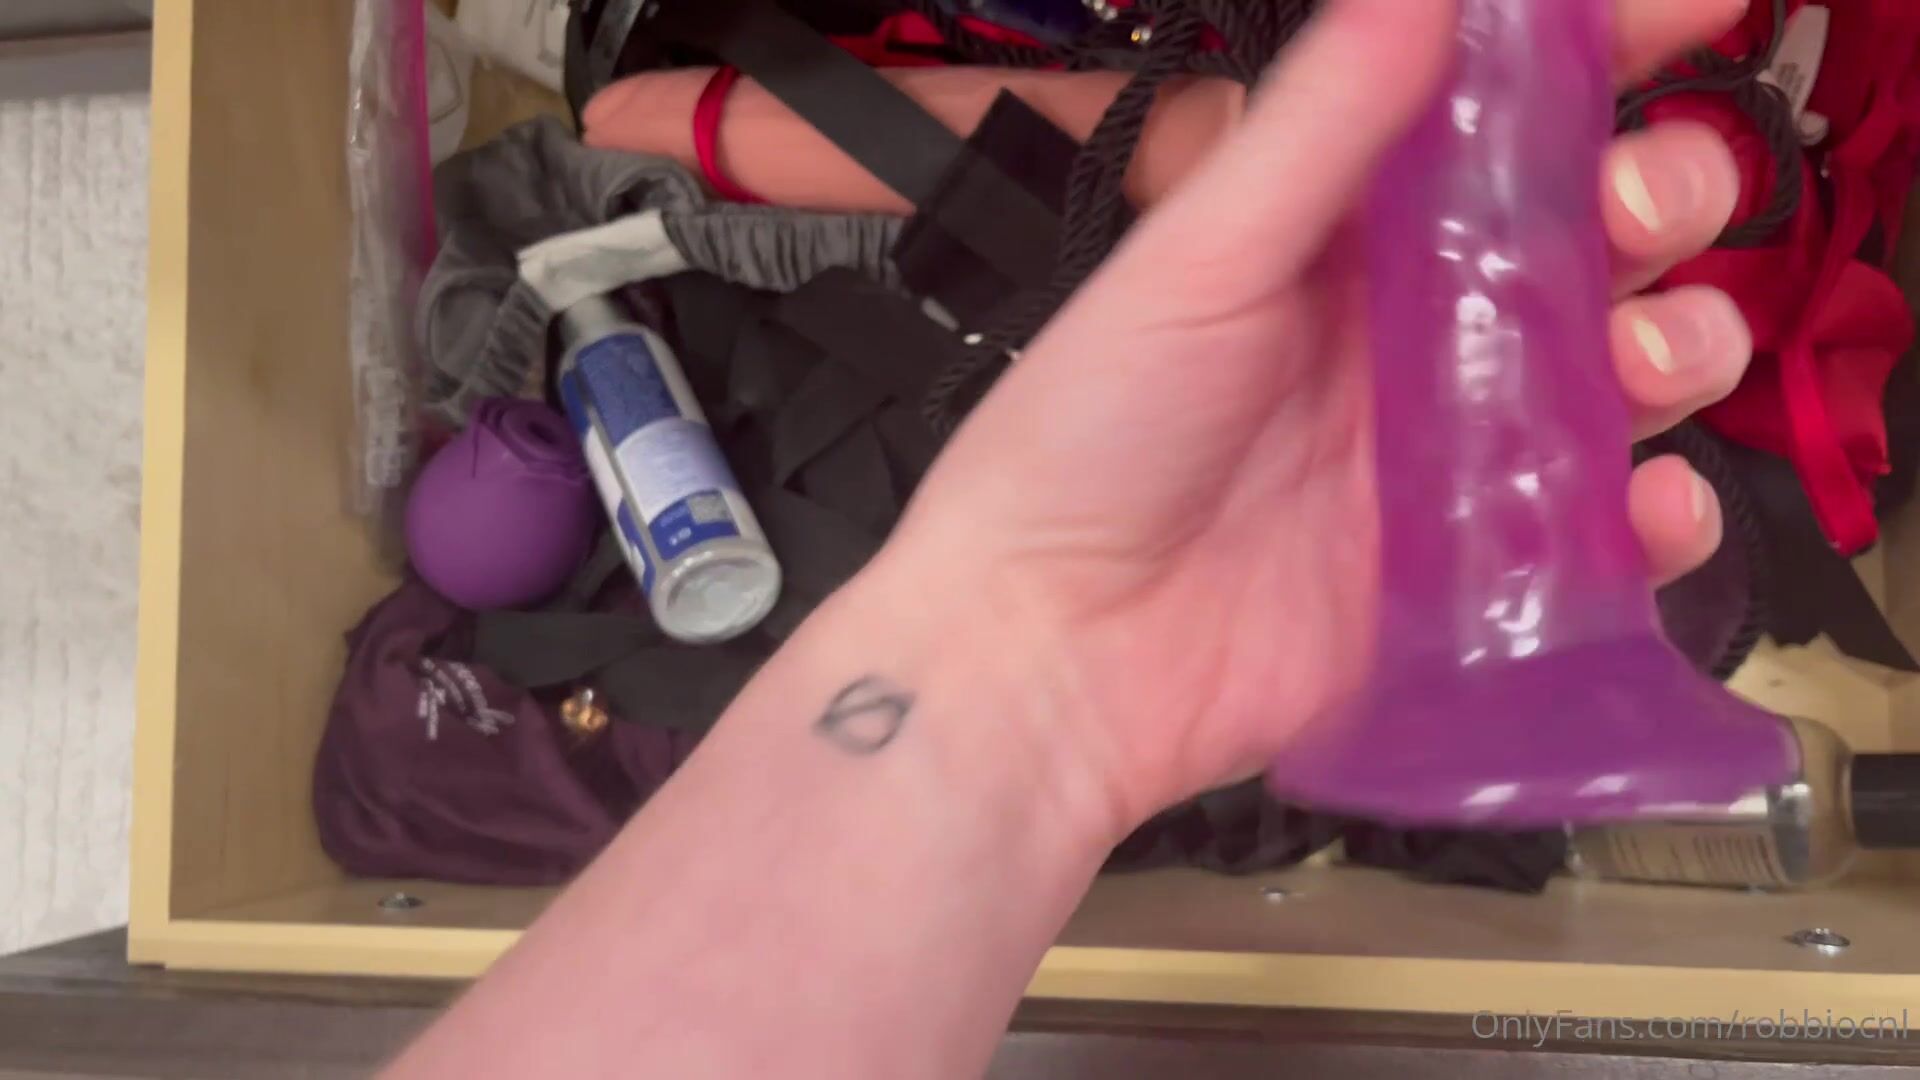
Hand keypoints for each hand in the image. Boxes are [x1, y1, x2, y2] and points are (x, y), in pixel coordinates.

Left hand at [878, 0, 1755, 832]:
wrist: (1052, 649)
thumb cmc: (1087, 438)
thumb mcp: (1198, 258)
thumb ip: (1317, 125)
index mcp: (1354, 239)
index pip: (1505, 119)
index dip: (1601, 53)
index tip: (1686, 8)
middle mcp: (1423, 336)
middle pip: (1598, 237)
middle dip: (1663, 192)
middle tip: (1640, 201)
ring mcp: (1458, 457)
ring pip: (1630, 372)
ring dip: (1681, 340)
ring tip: (1648, 354)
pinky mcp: (1477, 577)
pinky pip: (1609, 538)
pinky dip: (1659, 517)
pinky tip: (1644, 501)